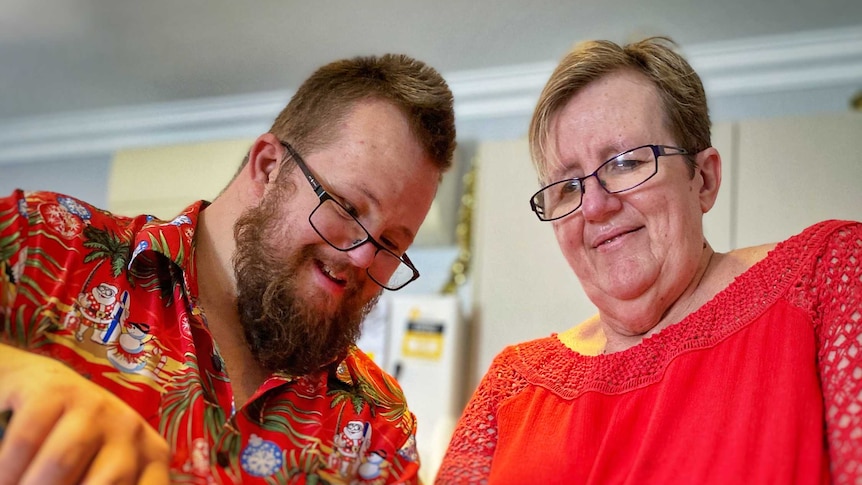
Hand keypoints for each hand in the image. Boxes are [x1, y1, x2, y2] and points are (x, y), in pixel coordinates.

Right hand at [0, 344, 169, 483]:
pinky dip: (7, 468)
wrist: (37, 387)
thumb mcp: (94, 474)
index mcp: (150, 458)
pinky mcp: (56, 390)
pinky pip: (27, 438)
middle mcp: (130, 429)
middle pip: (109, 481)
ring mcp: (95, 405)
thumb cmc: (71, 446)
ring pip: (64, 461)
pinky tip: (3, 480)